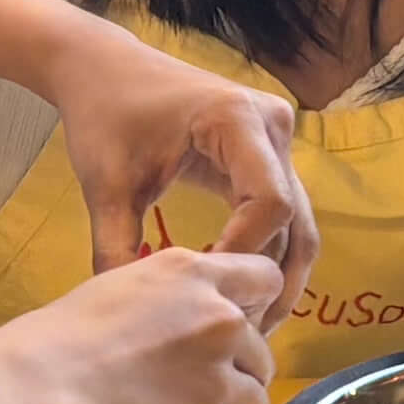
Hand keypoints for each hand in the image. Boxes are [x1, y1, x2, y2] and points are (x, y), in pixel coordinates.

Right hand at [0, 246, 280, 403]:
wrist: (34, 394)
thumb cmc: (55, 343)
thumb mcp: (120, 291)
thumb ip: (171, 301)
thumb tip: (191, 326)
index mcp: (194, 275)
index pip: (265, 279)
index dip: (254, 307)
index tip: (234, 329)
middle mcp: (220, 319)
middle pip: (261, 350)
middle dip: (237, 370)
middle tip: (190, 387)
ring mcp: (220, 376)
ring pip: (254, 398)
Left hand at [49, 28, 314, 302]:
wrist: (104, 69)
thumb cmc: (105, 117)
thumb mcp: (107, 185)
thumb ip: (117, 248)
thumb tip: (131, 318)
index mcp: (237, 120)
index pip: (269, 203)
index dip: (247, 254)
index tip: (210, 290)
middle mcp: (272, 126)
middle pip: (297, 219)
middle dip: (273, 280)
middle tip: (246, 334)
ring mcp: (277, 139)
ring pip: (298, 223)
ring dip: (278, 275)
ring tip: (251, 325)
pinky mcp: (269, 154)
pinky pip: (282, 212)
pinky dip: (268, 254)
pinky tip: (244, 293)